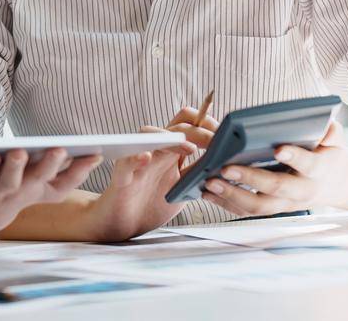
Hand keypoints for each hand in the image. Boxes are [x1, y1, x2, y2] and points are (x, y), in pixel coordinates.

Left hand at [0, 148, 103, 240]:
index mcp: (31, 189)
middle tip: (22, 151)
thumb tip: (100, 155)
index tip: (63, 148)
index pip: (47, 179)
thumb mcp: (45, 189)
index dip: (51, 166)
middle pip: (15, 181)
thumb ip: (72, 174)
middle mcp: (8, 193)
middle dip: (20, 167)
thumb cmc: (16, 193)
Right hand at [80, 112, 213, 242]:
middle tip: (216, 142)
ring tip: (189, 147)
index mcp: (170, 151)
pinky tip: (147, 157)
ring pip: (148, 135)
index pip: (187, 123)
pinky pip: (126, 163)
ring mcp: (137, 162)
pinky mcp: (122, 177)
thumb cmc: (151, 203)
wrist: (122, 224)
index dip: (206, 124)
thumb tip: (226, 164)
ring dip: (170, 138)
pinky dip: (136, 158)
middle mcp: (154, 151)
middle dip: (198, 130)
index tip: (225, 136)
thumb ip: (198, 173)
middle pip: (174, 127)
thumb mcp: (182, 187)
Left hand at [203, 120, 343, 217]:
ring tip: (209, 182)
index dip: (294, 157)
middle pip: (276, 188)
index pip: (307, 164)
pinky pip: (248, 211)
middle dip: (250, 180)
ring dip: (232, 195)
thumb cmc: (329, 155)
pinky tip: (208, 192)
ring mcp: (286, 203)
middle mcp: (301, 191)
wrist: (338, 184)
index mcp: (318, 170)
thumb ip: (331, 133)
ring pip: (258, 206)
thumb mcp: (335, 141)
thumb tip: (326, 126)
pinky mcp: (272, 208)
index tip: (278, 148)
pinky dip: (226, 203)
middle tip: (226, 168)